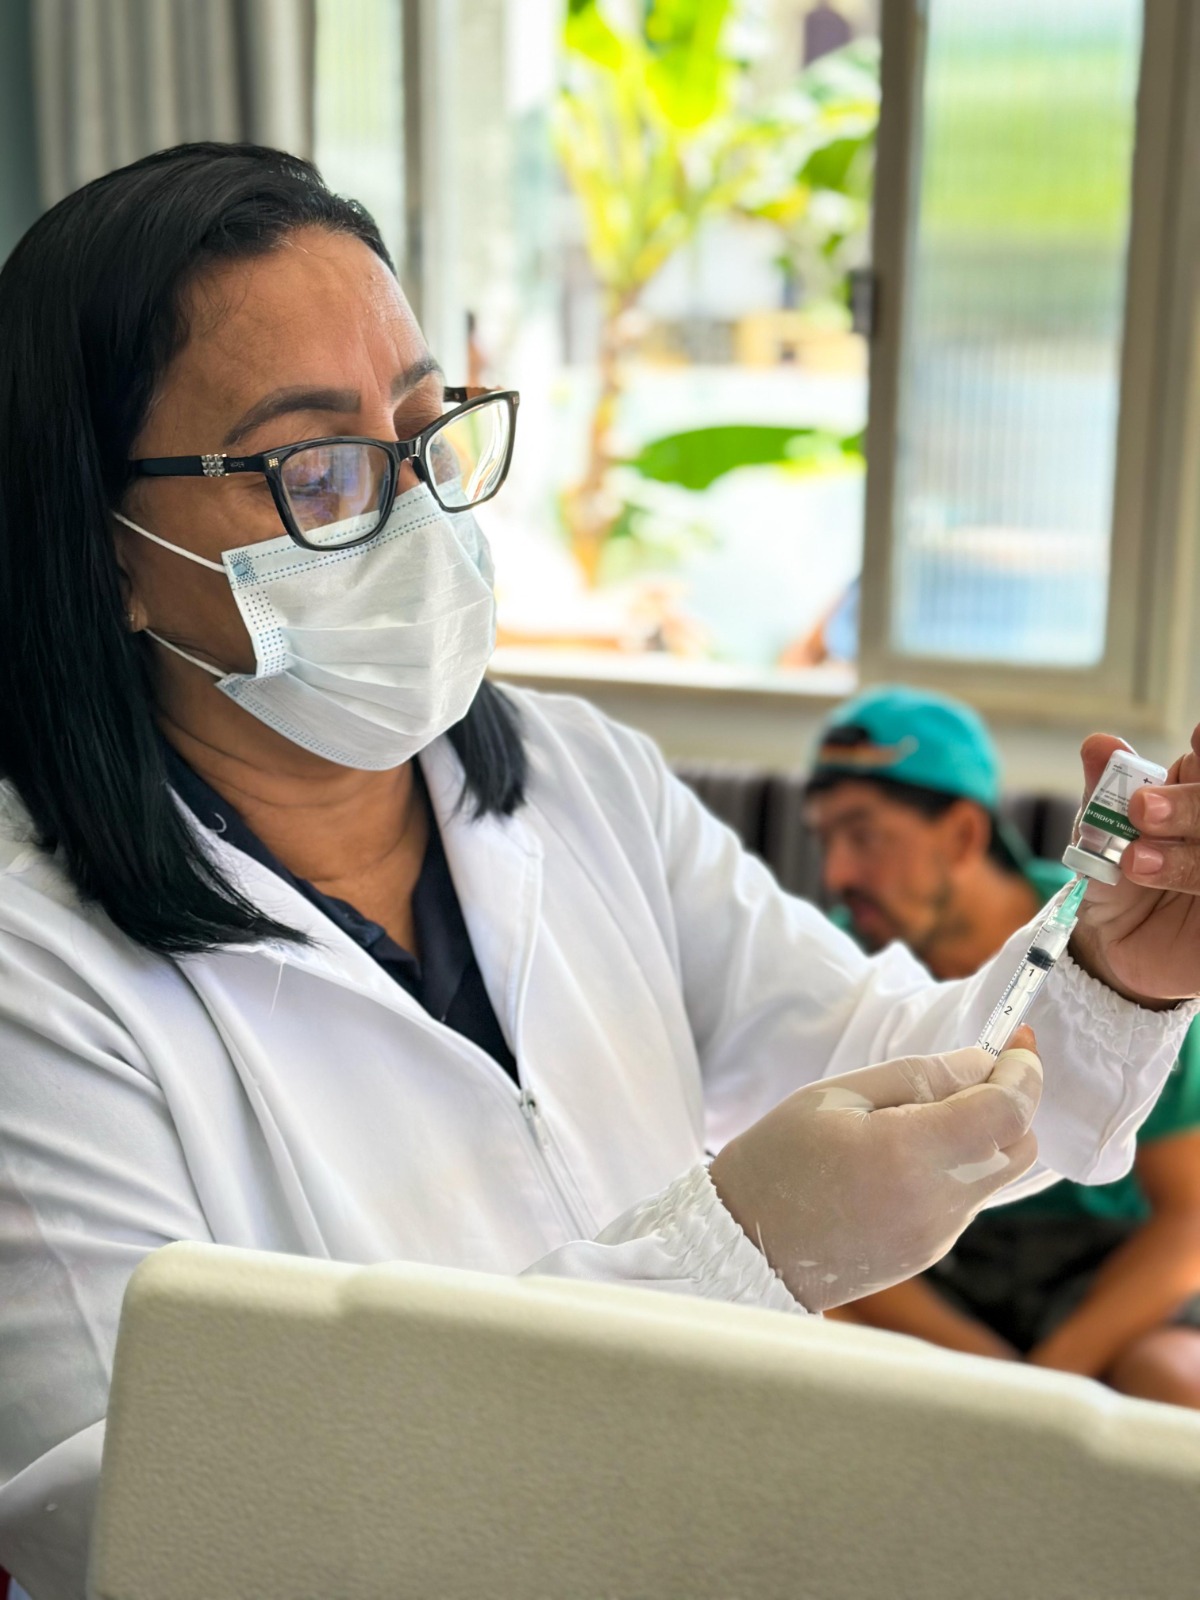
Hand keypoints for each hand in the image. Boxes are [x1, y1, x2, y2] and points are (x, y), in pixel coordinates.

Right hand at [709, 1029, 1041, 1312]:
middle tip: (968, 1076)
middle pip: (1021, 1147)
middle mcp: (938, 1202)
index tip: (1018, 1046)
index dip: (1024, 1073)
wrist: (743, 1247)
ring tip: (916, 1117)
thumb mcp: (837, 1097)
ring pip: (996, 1174)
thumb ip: (918, 1077)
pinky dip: (955, 1167)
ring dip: (980, 1137)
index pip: (1009, 1111)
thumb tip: (983, 1062)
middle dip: (1009, 1105)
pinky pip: (966, 1199)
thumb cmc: (777, 1160)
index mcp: (911, 1153)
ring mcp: (937, 1235)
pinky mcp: (928, 1252)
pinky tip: (901, 1155)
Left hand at [1070, 727, 1199, 1002]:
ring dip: (1183, 855)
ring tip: (1135, 860)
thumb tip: (1098, 743)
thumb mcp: (1099, 835)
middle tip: (1143, 810)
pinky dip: (1189, 878)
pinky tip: (1155, 880)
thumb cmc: (1114, 877)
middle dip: (1188, 803)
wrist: (1115, 946)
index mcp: (1196, 787)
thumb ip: (1104, 791)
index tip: (1196, 737)